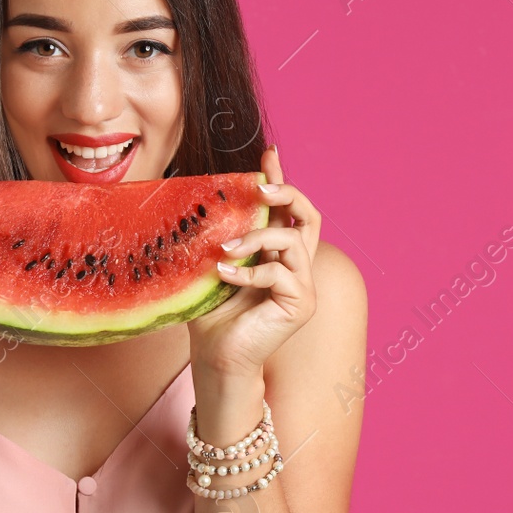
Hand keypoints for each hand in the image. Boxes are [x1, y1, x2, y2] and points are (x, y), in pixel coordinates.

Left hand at [187, 146, 319, 376]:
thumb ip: (221, 236)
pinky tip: (224, 276)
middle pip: (308, 216)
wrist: (217, 358)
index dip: (281, 180)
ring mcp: (304, 286)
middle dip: (286, 193)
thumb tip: (204, 198)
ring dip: (257, 237)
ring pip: (291, 240)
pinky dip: (249, 272)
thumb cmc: (212, 315)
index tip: (269, 154)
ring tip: (225, 250)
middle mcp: (297, 267)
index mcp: (279, 255)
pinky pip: (280, 273)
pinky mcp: (301, 304)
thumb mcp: (214, 265)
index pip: (288, 211)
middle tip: (258, 187)